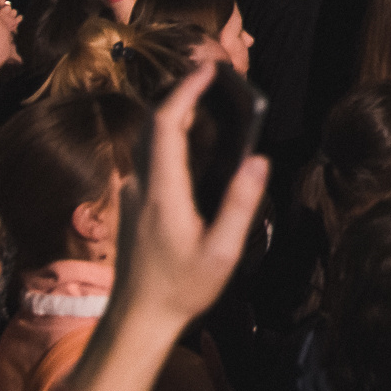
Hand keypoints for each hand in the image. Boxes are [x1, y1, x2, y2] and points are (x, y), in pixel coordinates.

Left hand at [105, 63, 270, 334]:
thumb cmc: (182, 288)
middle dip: (180, 93)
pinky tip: (189, 143)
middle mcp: (141, 185)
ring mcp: (131, 194)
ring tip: (204, 99)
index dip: (185, 91)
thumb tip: (259, 159)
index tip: (208, 71)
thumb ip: (240, 204)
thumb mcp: (221, 252)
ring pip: (147, 140)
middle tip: (210, 76)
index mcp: (163, 191)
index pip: (166, 124)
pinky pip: (147, 156)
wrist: (136, 319)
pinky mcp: (131, 204)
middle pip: (153, 124)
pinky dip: (167, 136)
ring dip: (172, 113)